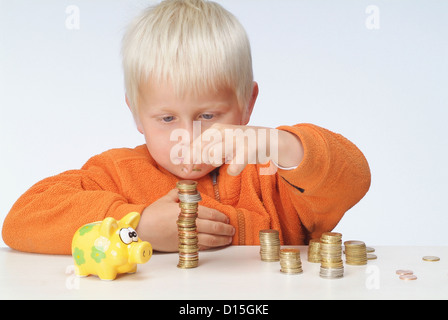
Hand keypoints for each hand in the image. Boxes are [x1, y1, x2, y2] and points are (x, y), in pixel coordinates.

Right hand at [136, 189, 234, 251]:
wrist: (141, 229)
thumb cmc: (154, 213)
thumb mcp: (167, 198)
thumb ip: (181, 193)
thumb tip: (192, 190)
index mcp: (185, 211)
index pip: (209, 213)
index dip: (220, 216)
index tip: (226, 218)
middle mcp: (187, 224)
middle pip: (212, 227)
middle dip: (225, 228)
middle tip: (232, 229)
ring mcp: (185, 237)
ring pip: (209, 240)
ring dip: (221, 239)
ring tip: (229, 238)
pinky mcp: (182, 246)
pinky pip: (200, 247)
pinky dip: (210, 246)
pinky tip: (216, 244)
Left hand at [183, 123, 302, 175]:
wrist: (268, 140)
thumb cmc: (241, 145)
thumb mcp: (222, 146)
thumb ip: (205, 153)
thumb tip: (186, 164)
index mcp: (215, 129)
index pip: (195, 144)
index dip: (187, 157)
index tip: (184, 168)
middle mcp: (224, 131)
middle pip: (201, 151)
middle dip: (199, 162)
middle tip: (201, 166)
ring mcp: (236, 139)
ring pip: (214, 156)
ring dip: (217, 161)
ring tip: (226, 158)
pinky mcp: (248, 147)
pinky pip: (234, 165)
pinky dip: (234, 169)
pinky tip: (235, 168)